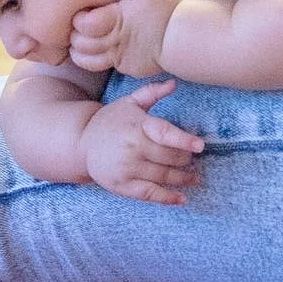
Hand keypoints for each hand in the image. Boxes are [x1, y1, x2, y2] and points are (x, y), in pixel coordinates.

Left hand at [69, 0, 180, 77]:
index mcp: (116, 19)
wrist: (184, 39)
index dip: (78, 20)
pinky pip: (105, 68)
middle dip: (74, 37)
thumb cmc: (166, 11)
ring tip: (79, 45)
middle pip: (81, 44)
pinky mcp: (127, 68)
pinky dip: (97, 61)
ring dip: (79, 54)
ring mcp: (119, 57)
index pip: (84, 24)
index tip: (81, 13)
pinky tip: (98, 53)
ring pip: (88, 61)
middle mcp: (114, 41)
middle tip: (77, 29)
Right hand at [82, 79, 204, 204]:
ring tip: (194, 178)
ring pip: (163, 176)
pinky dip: (167, 198)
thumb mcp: (129, 102)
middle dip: (185, 159)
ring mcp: (128, 168)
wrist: (82, 143)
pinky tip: (182, 198)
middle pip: (168, 157)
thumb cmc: (110, 121)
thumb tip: (174, 83)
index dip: (184, 140)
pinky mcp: (123, 186)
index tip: (200, 146)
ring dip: (182, 178)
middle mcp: (133, 147)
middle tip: (193, 160)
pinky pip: (150, 193)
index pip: (164, 133)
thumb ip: (152, 92)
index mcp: (137, 125)